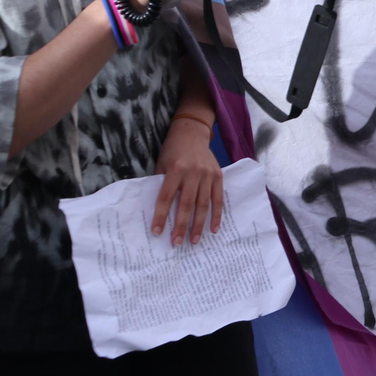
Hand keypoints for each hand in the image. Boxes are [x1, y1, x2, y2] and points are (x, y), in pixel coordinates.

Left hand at [152, 114, 222, 244]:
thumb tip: (159, 211)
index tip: (157, 232)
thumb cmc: (172, 150)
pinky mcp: (218, 176)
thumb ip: (162, 184)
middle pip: (187, 203)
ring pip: (203, 204)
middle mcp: (193, 172)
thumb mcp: (162, 164)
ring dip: (199, 224)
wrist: (192, 133)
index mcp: (176, 168)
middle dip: (181, 225)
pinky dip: (216, 215)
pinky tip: (213, 229)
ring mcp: (208, 174)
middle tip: (177, 242)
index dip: (161, 215)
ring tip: (194, 240)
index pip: (166, 196)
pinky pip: (218, 199)